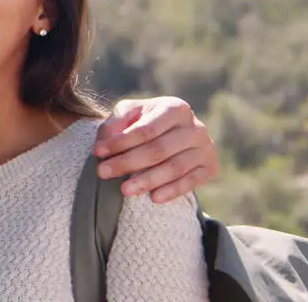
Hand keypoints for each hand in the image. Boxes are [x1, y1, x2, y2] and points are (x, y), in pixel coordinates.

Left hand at [92, 96, 217, 202]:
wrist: (173, 136)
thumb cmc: (145, 122)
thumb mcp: (129, 114)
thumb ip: (116, 123)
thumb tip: (105, 140)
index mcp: (175, 108)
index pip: (145, 129)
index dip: (120, 142)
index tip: (97, 153)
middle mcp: (195, 127)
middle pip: (158, 149)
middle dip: (127, 162)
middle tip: (102, 173)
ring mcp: (205, 148)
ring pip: (173, 168)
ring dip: (147, 180)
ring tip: (124, 190)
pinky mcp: (210, 167)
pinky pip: (190, 182)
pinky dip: (172, 191)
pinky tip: (153, 198)